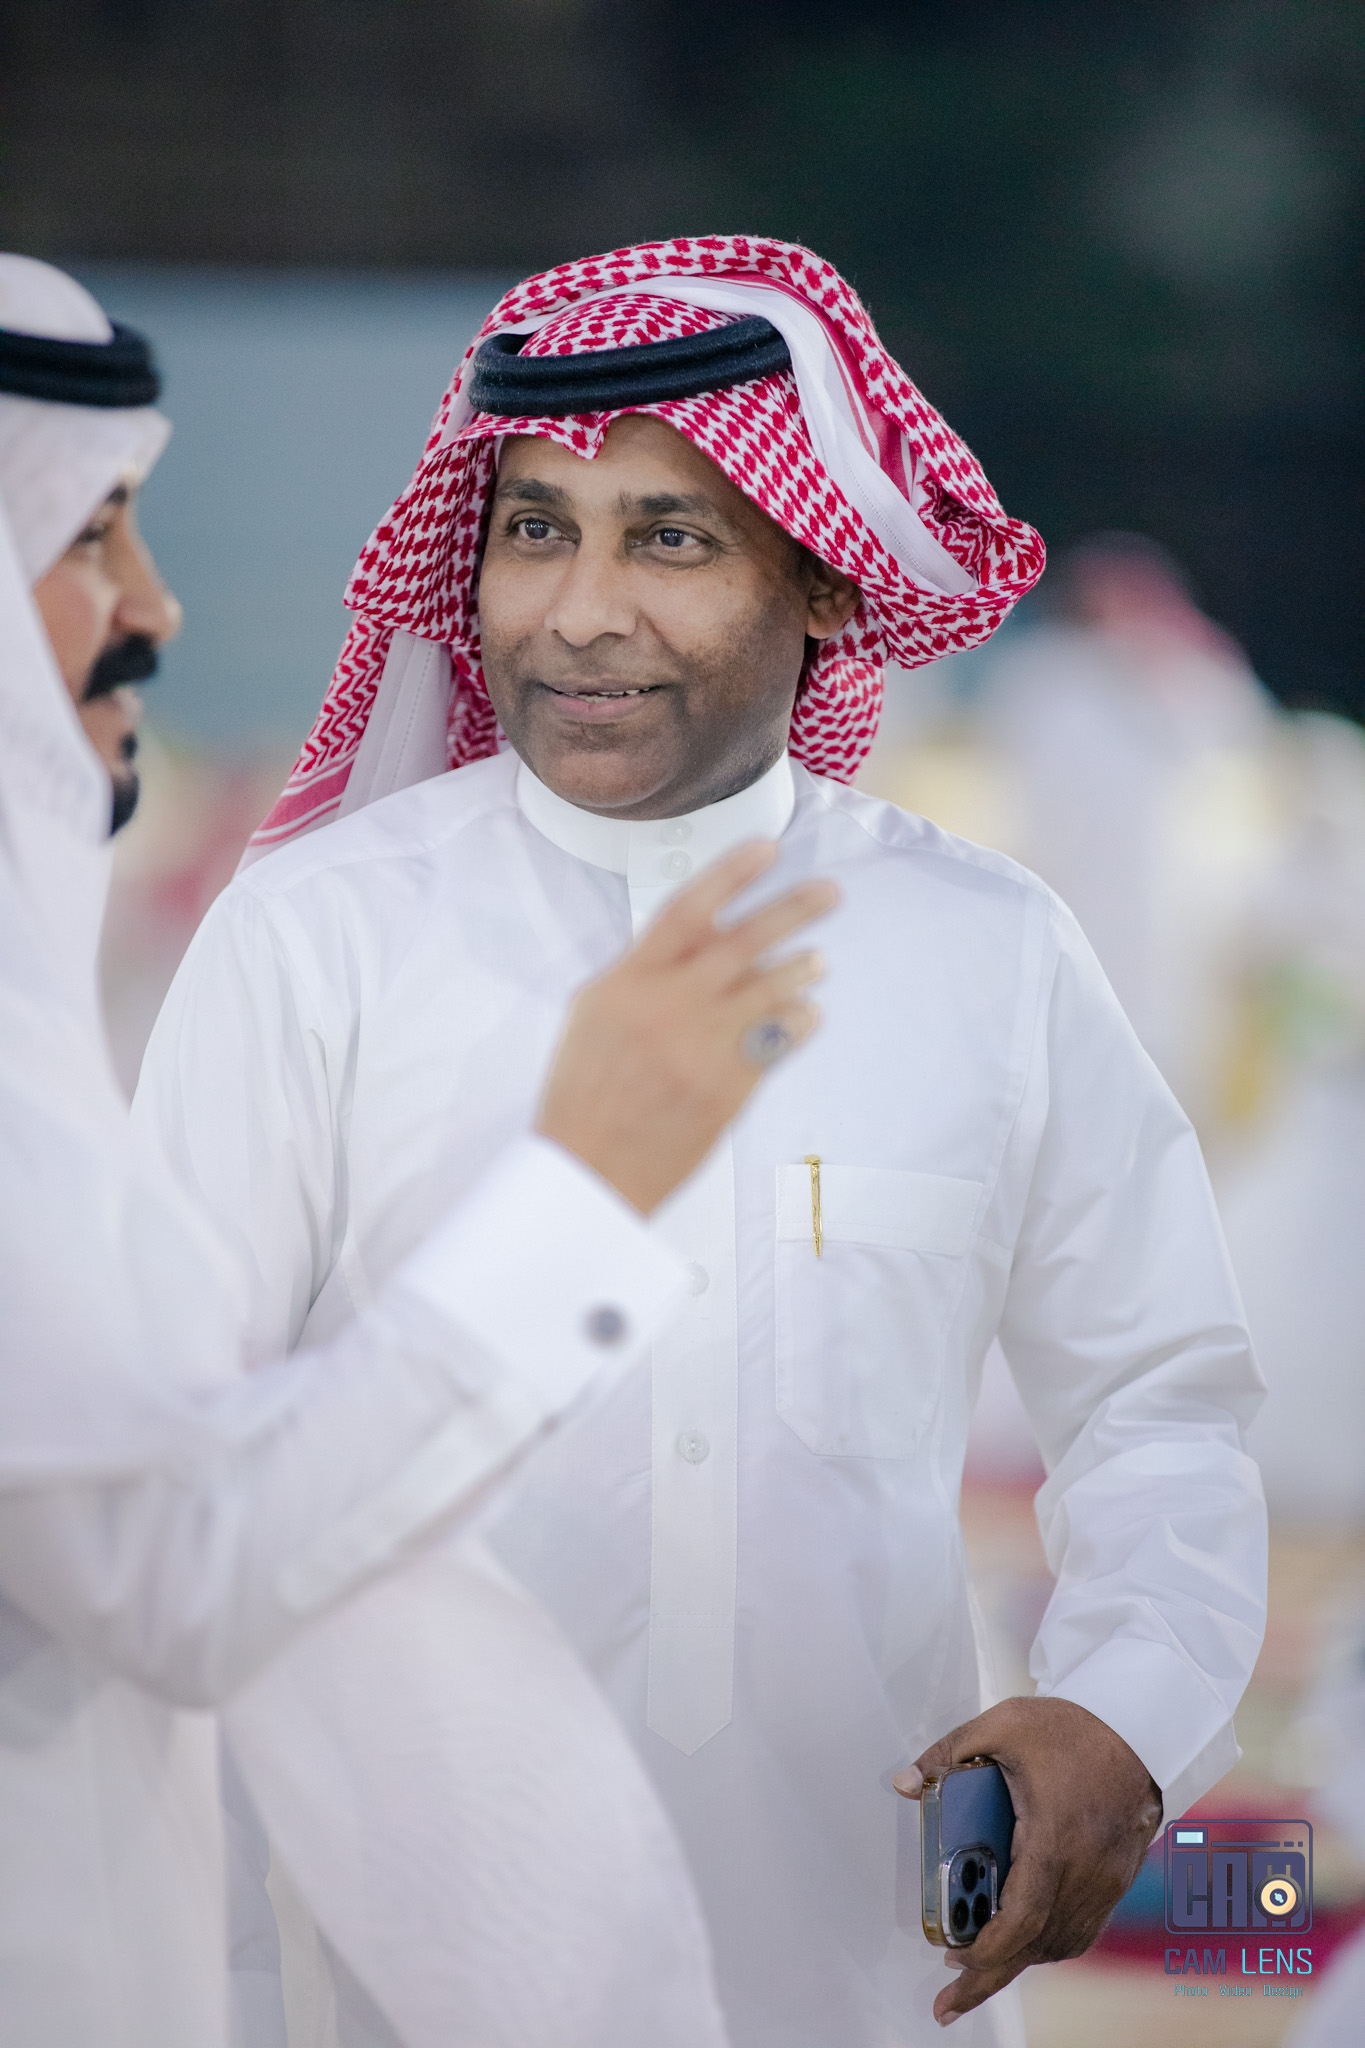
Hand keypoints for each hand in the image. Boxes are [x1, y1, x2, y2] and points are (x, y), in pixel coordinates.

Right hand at [537, 841, 837, 1212]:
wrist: (590, 1166)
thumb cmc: (585, 1091)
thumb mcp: (594, 1014)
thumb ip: (641, 973)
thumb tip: (692, 944)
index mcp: (629, 980)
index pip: (688, 909)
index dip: (731, 874)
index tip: (767, 850)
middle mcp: (670, 1004)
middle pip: (743, 941)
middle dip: (793, 909)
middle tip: (830, 893)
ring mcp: (703, 1045)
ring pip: (770, 989)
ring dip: (801, 968)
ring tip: (818, 960)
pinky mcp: (729, 1085)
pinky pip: (779, 1041)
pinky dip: (799, 1022)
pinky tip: (807, 1015)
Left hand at [894, 1696, 1161, 2026]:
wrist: (1138, 1728)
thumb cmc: (1073, 1728)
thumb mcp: (1001, 1725)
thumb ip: (948, 1755)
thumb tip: (904, 1783)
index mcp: (1053, 1837)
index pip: (1022, 1916)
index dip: (987, 1948)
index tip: (953, 1959)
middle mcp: (1084, 1870)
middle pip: (1036, 1944)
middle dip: (988, 1980)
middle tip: (947, 2003)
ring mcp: (1104, 1879)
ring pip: (1059, 1941)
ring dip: (1018, 1959)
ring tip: (975, 1965)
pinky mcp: (1115, 1879)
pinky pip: (1080, 1928)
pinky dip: (1047, 1941)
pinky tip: (1021, 1938)